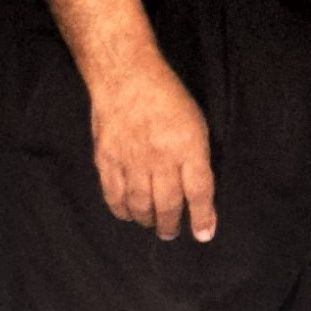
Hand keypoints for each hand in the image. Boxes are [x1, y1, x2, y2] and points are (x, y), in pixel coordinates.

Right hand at [94, 60, 218, 240]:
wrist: (126, 76)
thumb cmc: (168, 97)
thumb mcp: (195, 124)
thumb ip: (197, 158)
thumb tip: (198, 192)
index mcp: (188, 146)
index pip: (198, 191)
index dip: (202, 217)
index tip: (204, 235)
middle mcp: (160, 157)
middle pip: (167, 204)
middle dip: (170, 225)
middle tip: (171, 233)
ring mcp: (131, 160)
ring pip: (140, 204)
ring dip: (147, 220)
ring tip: (152, 224)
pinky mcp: (107, 158)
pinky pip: (113, 194)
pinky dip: (121, 209)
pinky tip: (127, 214)